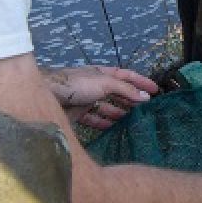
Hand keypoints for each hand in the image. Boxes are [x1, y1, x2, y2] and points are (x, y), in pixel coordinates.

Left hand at [44, 65, 158, 129]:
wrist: (45, 96)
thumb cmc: (76, 84)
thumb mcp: (105, 82)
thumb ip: (126, 90)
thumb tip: (145, 97)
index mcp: (103, 73)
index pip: (127, 76)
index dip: (142, 82)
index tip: (156, 90)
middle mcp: (96, 85)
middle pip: (118, 92)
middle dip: (131, 99)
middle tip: (145, 109)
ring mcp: (86, 99)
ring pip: (106, 107)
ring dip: (119, 113)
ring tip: (131, 121)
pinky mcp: (76, 113)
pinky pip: (93, 119)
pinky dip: (103, 124)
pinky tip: (112, 129)